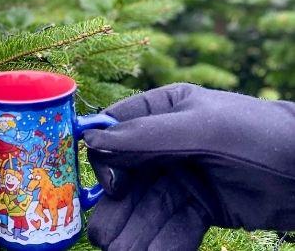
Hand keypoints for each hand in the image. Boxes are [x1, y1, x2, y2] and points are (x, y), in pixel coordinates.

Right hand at [83, 83, 294, 250]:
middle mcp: (164, 144)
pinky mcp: (200, 208)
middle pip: (126, 178)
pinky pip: (173, 227)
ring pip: (147, 208)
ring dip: (135, 233)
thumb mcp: (201, 127)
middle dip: (117, 210)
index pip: (114, 132)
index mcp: (161, 111)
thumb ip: (146, 134)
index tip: (112, 186)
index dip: (105, 159)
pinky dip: (162, 243)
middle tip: (107, 239)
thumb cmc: (258, 133)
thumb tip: (90, 139)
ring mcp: (182, 177)